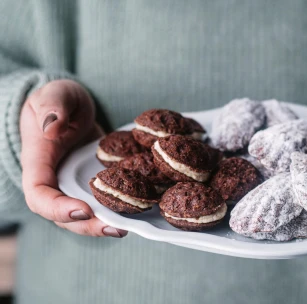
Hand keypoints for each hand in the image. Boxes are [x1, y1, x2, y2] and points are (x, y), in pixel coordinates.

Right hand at [20, 80, 126, 237]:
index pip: (39, 195)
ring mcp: (74, 186)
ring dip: (104, 224)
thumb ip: (51, 107)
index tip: (82, 210)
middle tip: (115, 228)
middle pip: (63, 216)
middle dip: (88, 226)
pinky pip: (102, 203)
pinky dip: (118, 211)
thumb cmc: (59, 99)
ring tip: (129, 228)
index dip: (58, 208)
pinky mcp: (93, 186)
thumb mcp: (55, 93)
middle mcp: (55, 181)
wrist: (72, 107)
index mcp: (38, 162)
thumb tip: (51, 127)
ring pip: (84, 216)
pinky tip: (140, 214)